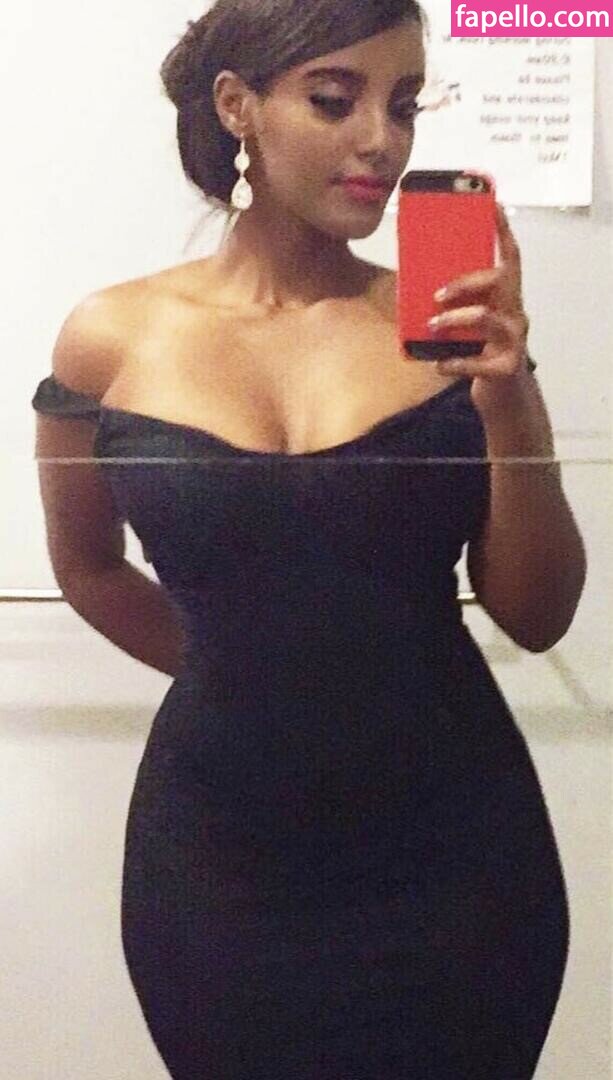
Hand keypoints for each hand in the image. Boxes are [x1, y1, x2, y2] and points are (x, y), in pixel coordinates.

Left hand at [429, 203, 531, 413]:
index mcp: (507, 298)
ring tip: (432, 326)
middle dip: (466, 282)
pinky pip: (478, 362)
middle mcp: (516, 314)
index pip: (511, 258)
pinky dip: (455, 362)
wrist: (502, 396)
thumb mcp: (470, 324)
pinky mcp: (507, 368)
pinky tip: (439, 364)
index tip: (493, 205)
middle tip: (437, 294)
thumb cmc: (481, 352)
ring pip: (488, 318)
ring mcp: (515, 341)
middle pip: (500, 281)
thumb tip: (412, 286)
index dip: (503, 231)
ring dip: (455, 319)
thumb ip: (455, 305)